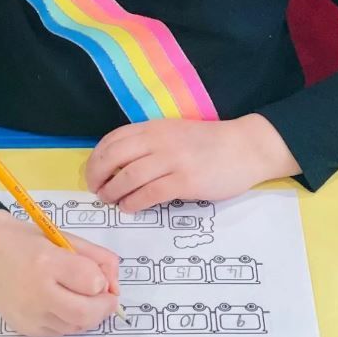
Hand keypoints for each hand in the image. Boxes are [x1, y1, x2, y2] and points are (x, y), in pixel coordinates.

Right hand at [0, 210, 120, 336]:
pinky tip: (63, 304)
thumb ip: (96, 258)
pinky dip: (70, 321)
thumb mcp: (65, 237)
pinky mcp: (25, 329)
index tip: (102, 275)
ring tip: (82, 297)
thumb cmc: (28, 240)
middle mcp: (36, 293)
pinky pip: (60, 332)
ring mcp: (29, 315)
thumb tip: (114, 284)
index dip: (104, 280)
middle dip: (105, 306)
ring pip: (76, 327)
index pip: (92, 282)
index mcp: (47, 262)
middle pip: (87, 314)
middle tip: (107, 296)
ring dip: (89, 315)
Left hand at [85, 115, 300, 212]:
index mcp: (154, 128)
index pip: (112, 140)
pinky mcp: (185, 181)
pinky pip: (149, 194)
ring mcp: (172, 160)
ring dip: (113, 193)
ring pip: (128, 177)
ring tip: (111, 201)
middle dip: (97, 176)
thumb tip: (119, 164)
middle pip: (113, 157)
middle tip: (96, 191)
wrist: (245, 147)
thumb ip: (149, 143)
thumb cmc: (209, 143)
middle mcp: (159, 141)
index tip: (92, 174)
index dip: (96, 159)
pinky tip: (129, 208)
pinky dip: (133, 203)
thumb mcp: (174, 132)